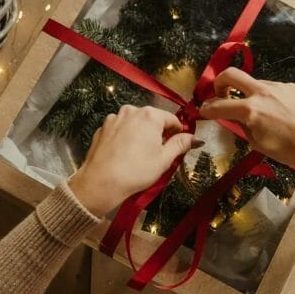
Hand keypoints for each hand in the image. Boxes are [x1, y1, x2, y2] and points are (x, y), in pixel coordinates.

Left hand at [69, 105, 198, 216]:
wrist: (100, 183)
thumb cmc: (137, 171)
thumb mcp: (164, 159)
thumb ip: (180, 144)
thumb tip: (195, 138)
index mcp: (150, 115)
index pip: (172, 119)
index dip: (178, 132)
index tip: (178, 146)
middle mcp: (131, 110)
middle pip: (152, 119)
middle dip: (158, 134)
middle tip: (158, 154)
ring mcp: (114, 118)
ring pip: (135, 124)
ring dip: (140, 135)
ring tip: (139, 156)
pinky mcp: (102, 128)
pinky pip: (120, 130)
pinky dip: (125, 138)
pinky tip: (124, 155)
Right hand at [199, 68, 294, 183]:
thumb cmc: (290, 151)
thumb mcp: (258, 143)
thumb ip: (241, 127)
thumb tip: (231, 118)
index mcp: (250, 110)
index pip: (218, 105)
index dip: (206, 109)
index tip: (202, 111)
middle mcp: (261, 92)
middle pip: (231, 75)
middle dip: (218, 83)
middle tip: (219, 95)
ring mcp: (277, 86)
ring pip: (252, 83)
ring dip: (245, 93)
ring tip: (254, 112)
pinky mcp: (290, 86)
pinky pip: (270, 88)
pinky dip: (264, 97)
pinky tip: (275, 113)